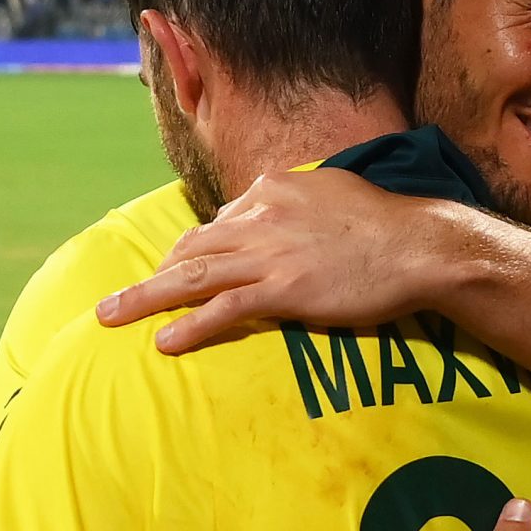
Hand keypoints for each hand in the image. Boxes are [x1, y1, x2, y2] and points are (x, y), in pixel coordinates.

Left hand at [97, 169, 463, 352]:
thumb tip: (260, 206)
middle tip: (116, 301)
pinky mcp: (283, 288)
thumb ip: (291, 201)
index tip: (174, 272)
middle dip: (151, 274)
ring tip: (110, 317)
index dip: (192, 252)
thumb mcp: (330, 193)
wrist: (421, 245)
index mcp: (271, 189)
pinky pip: (223, 308)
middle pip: (191, 247)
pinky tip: (164, 341)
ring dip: (146, 298)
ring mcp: (270, 253)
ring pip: (192, 276)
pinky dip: (189, 326)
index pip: (218, 221)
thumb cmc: (384, 224)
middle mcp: (261, 215)